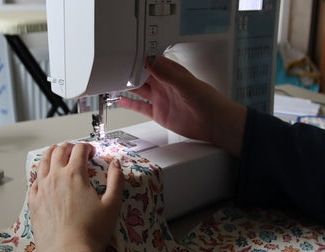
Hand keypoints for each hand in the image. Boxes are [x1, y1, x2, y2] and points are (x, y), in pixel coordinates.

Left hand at [28, 142, 123, 251]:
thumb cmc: (92, 231)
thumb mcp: (112, 204)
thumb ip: (116, 180)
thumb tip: (116, 164)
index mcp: (74, 175)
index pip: (79, 150)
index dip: (87, 147)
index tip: (92, 152)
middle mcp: (55, 178)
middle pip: (58, 151)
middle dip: (68, 147)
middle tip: (75, 151)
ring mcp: (41, 190)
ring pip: (43, 163)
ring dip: (51, 154)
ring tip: (56, 154)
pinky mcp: (33, 203)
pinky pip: (33, 181)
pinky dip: (40, 174)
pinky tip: (43, 178)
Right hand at [117, 56, 246, 156]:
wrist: (212, 123)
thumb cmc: (207, 100)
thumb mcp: (186, 84)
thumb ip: (167, 74)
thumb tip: (152, 62)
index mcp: (171, 73)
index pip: (151, 62)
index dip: (138, 58)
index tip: (125, 55)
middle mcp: (164, 84)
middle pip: (142, 75)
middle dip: (128, 71)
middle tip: (114, 68)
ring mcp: (160, 98)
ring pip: (139, 90)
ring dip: (127, 86)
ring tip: (111, 81)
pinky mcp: (159, 113)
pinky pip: (141, 107)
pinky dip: (130, 104)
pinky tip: (120, 100)